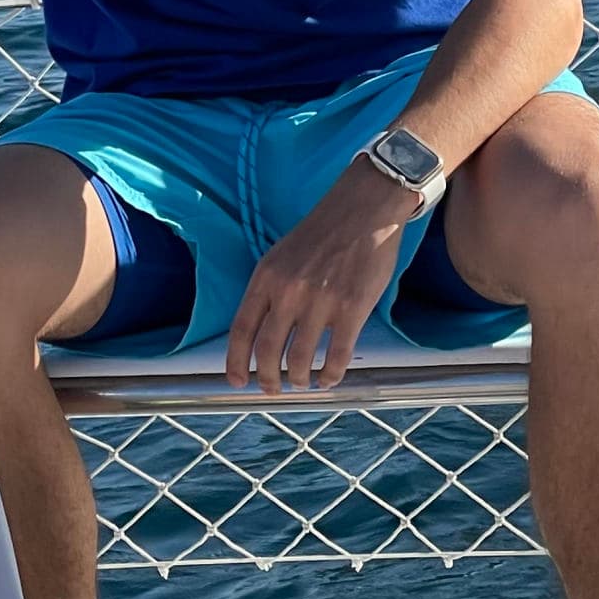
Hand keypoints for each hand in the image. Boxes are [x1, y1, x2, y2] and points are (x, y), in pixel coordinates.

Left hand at [226, 160, 411, 394]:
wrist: (363, 209)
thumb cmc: (322, 232)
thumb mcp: (281, 255)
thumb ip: (269, 290)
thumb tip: (260, 332)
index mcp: (266, 277)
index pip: (241, 330)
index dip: (235, 362)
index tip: (238, 382)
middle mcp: (288, 292)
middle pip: (268, 352)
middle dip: (267, 379)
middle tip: (272, 390)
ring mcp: (320, 302)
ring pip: (300, 360)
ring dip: (300, 380)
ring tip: (303, 383)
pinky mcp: (352, 309)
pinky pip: (337, 355)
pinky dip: (331, 375)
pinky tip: (329, 379)